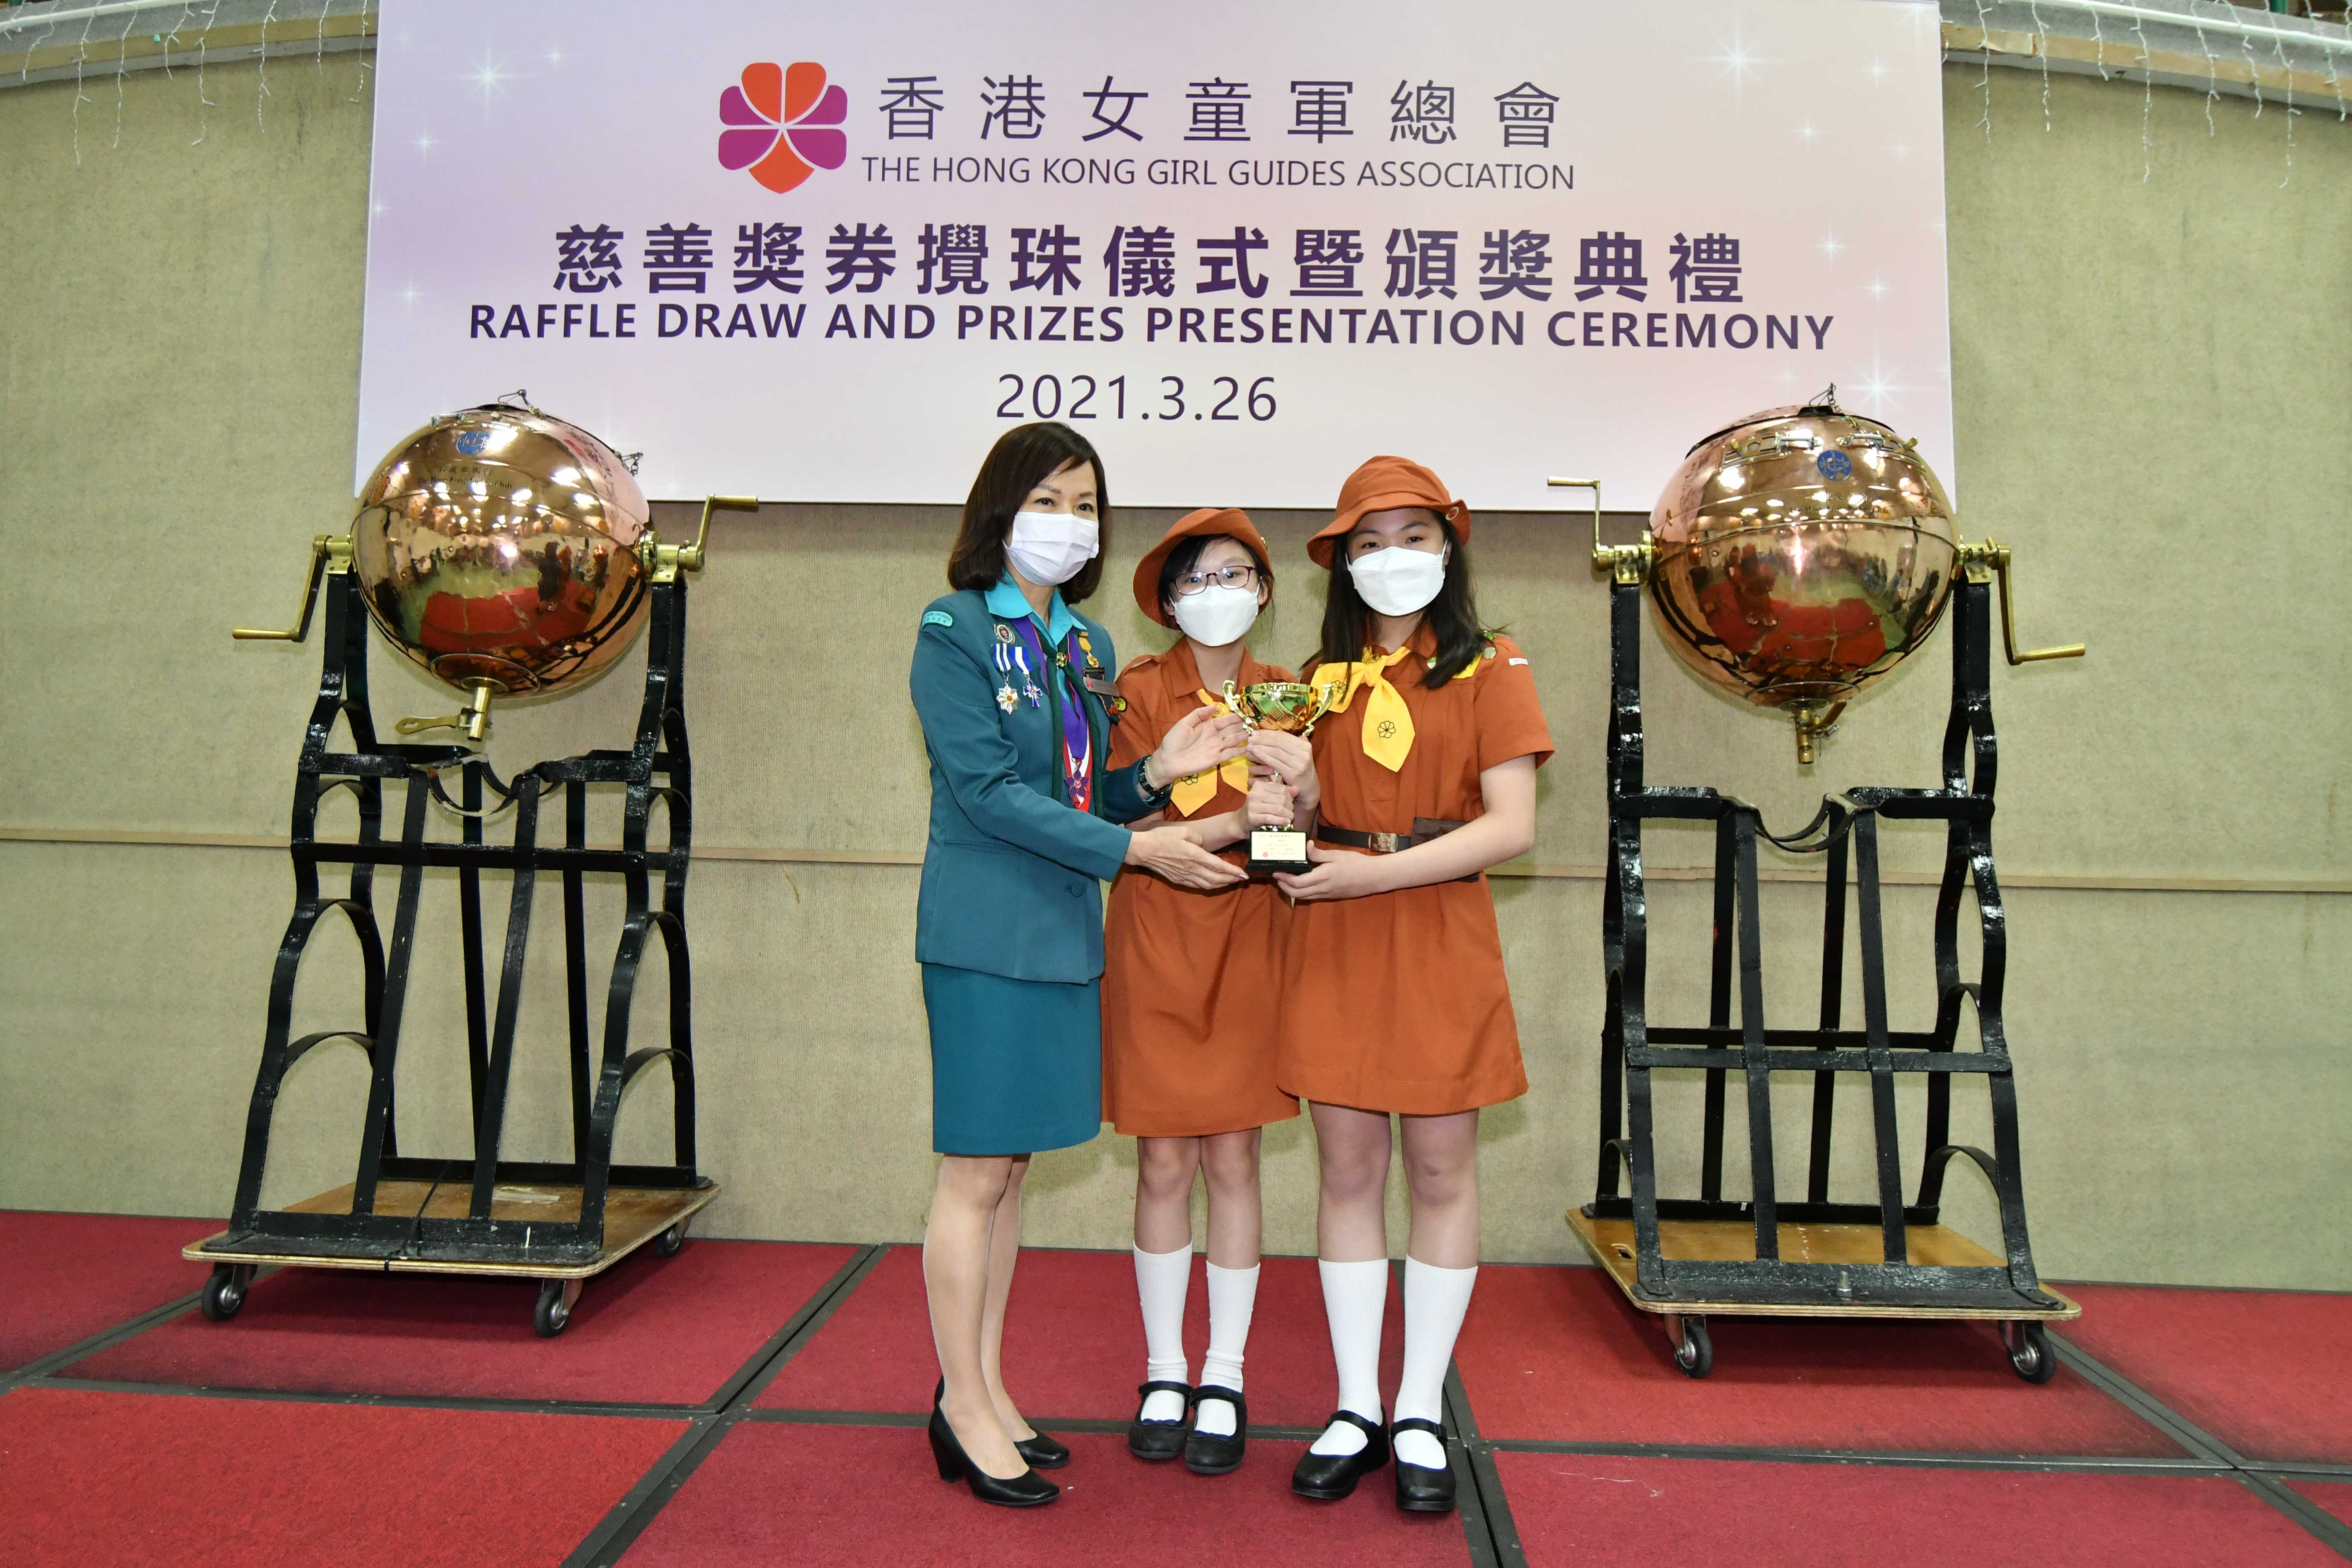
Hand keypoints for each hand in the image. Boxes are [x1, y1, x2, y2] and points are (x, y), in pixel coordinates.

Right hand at [1125, 824, 1245, 890]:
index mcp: (1194, 855)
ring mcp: (1185, 876)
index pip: (1218, 866)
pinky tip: (1214, 884)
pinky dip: (1210, 886)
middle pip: (1216, 878)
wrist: (1143, 850)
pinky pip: (1198, 886)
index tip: (1244, 873)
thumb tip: (1204, 845)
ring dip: (1222, 884)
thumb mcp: (1183, 831)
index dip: (1232, 871)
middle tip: (1242, 878)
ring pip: (1208, 884)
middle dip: (1231, 879)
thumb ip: (1198, 838)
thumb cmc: (1162, 837)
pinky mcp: (1179, 880)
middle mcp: (1192, 868)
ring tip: (1232, 881)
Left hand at [1151, 706, 1248, 788]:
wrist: (1168, 760)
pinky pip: (1230, 754)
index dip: (1235, 717)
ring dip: (1244, 736)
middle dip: (1243, 726)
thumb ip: (1199, 714)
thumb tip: (1215, 706)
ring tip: (1255, 732)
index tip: (1246, 713)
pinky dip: (1239, 751)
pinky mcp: (1216, 759)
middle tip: (1255, 722)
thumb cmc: (1174, 741)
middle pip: (1232, 730)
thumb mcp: (1184, 723)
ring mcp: (1217, 747)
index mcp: (1208, 726)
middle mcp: (1215, 736)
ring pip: (1234, 740)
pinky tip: (1249, 747)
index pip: (1225, 720)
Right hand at [1244, 776, 1296, 829]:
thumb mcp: (1269, 797)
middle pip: (1282, 799)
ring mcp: (1253, 805)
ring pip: (1278, 809)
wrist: (1241, 822)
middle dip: (1289, 807)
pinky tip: (1285, 823)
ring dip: (1287, 815)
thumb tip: (1297, 789)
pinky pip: (1271, 818)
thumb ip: (1283, 792)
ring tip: (1289, 818)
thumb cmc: (1258, 808)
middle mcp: (1255, 793)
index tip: (1290, 803)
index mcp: (1259, 785)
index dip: (1290, 797)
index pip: (1282, 789)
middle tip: (1290, 813)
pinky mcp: (1252, 817)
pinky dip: (1281, 821)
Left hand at [1246, 731, 1318, 813]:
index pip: (1283, 735)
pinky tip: (1255, 752)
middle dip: (1262, 739)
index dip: (1268, 733)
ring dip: (1260, 747)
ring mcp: (1299, 763)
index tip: (1255, 732)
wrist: (1309, 789)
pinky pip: (1275, 762)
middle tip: (1250, 738)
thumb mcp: (1298, 755)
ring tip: (1250, 745)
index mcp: (1305, 745)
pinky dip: (1264, 756)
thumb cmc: (1299, 771)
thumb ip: (1290, 744)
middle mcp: (1304, 753)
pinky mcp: (1293, 773)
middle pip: (1278, 742)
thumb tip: (1273, 733)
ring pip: (1275, 751)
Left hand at [1273, 841, 1388, 901]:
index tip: (1276, 872)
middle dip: (1284, 887)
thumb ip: (1318, 853)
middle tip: (1277, 877)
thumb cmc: (1356, 863)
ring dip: (1291, 891)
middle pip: (1296, 894)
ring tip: (1285, 881)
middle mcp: (1322, 889)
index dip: (1284, 879)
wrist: (1372, 877)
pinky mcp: (1330, 896)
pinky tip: (1301, 884)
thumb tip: (1306, 846)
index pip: (1297, 882)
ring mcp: (1326, 895)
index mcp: (1322, 877)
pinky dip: (1302, 892)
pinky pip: (1311, 897)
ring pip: (1303, 897)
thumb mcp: (1336, 855)